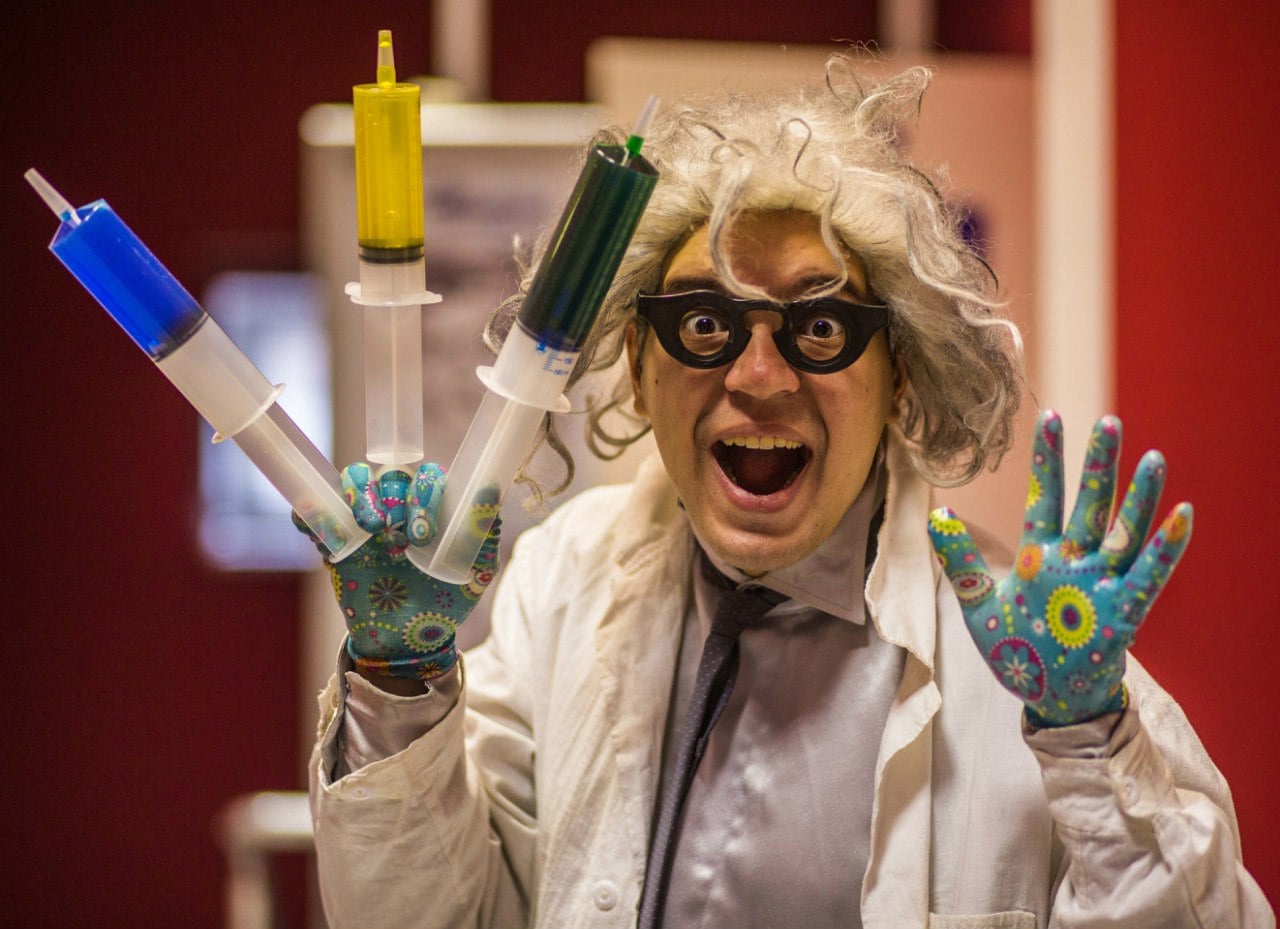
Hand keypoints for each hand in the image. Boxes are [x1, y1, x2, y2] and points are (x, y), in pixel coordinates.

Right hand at [295, 462, 499, 680]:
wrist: (406, 644)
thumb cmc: (444, 603)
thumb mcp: (474, 575)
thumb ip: (484, 538)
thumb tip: (492, 493)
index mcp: (431, 509)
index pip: (426, 478)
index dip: (425, 494)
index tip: (423, 534)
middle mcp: (398, 508)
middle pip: (388, 476)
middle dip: (390, 497)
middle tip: (392, 531)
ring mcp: (364, 522)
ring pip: (353, 483)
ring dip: (358, 496)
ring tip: (368, 529)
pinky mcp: (336, 542)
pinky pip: (313, 514)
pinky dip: (308, 513)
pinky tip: (313, 527)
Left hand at [928, 411, 1192, 726]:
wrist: (1047, 698)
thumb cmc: (1018, 651)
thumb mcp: (978, 605)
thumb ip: (960, 560)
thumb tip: (937, 514)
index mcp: (1039, 556)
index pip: (1045, 497)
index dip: (1048, 459)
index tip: (1051, 417)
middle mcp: (1074, 562)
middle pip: (1090, 504)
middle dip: (1098, 465)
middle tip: (1110, 423)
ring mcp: (1100, 584)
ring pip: (1123, 532)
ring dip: (1137, 497)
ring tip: (1153, 458)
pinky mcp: (1122, 613)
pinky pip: (1148, 576)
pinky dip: (1164, 548)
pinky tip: (1182, 516)